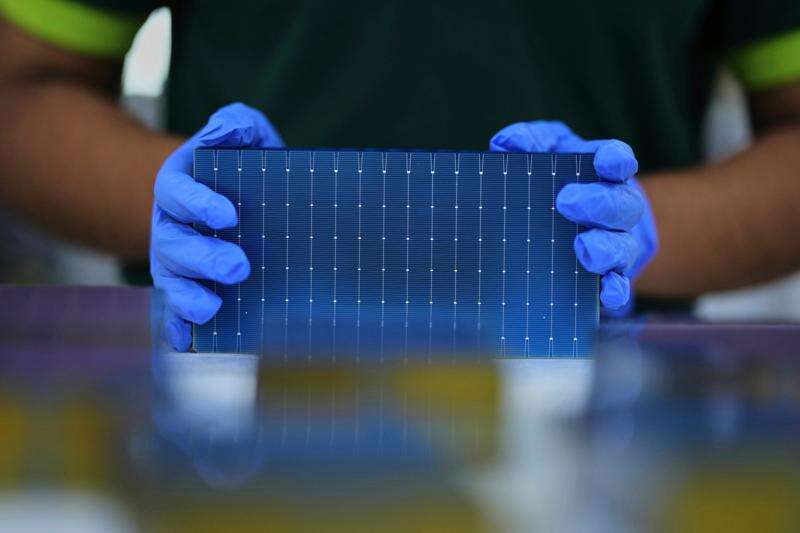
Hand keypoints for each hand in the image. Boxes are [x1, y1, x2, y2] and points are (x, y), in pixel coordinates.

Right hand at [151, 103, 283, 350]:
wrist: (234, 203)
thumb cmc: (243, 168)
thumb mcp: (246, 137)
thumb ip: (237, 125)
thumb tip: (228, 126)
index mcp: (179, 188)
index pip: (178, 193)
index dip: (199, 203)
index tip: (230, 216)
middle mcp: (170, 227)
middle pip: (175, 244)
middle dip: (204, 257)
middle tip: (240, 266)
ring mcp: (175, 263)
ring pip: (171, 281)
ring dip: (188, 296)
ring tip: (213, 307)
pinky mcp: (186, 291)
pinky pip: (174, 312)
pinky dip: (177, 328)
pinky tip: (188, 342)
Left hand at [490, 121, 657, 310]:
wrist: (568, 224)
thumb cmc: (557, 181)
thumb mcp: (546, 153)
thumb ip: (530, 142)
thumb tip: (507, 142)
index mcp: (602, 174)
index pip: (618, 160)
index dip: (615, 160)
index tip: (604, 161)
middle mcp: (616, 209)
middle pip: (623, 205)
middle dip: (599, 203)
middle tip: (565, 202)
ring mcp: (616, 245)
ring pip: (623, 247)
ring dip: (606, 248)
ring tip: (583, 248)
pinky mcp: (608, 278)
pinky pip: (619, 287)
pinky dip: (615, 291)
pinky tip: (606, 295)